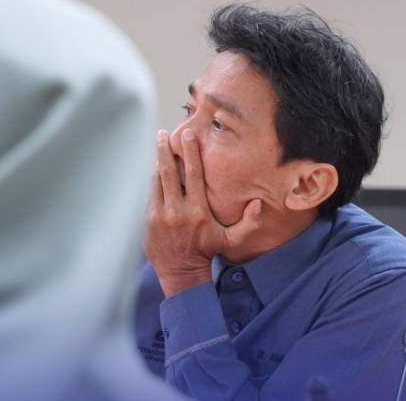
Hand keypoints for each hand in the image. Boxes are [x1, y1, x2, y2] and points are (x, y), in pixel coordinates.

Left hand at [144, 128, 265, 296]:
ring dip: (156, 162)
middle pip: (169, 172)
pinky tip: (153, 168)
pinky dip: (150, 179)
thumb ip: (248, 222)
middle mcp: (177, 212)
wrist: (181, 272)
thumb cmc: (208, 251)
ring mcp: (159, 216)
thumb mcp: (232, 239)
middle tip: (165, 133)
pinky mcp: (146, 221)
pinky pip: (148, 194)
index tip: (188, 136)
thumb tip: (259, 203)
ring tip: (157, 145)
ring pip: (156, 181)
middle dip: (166, 150)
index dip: (190, 153)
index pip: (193, 174)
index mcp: (198, 211)